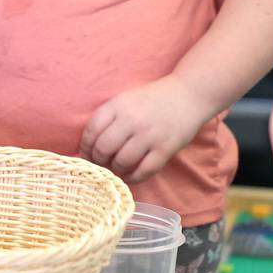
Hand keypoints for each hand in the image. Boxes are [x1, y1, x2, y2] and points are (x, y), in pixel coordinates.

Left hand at [79, 75, 218, 181]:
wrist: (188, 95)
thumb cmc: (151, 99)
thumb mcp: (124, 100)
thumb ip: (107, 118)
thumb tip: (88, 146)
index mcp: (117, 106)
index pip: (91, 131)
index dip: (84, 147)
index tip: (85, 155)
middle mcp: (131, 120)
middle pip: (103, 148)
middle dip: (97, 161)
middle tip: (100, 164)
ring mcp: (149, 135)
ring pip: (122, 162)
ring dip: (114, 170)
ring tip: (115, 169)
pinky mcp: (166, 148)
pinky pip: (144, 171)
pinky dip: (134, 177)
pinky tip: (130, 175)